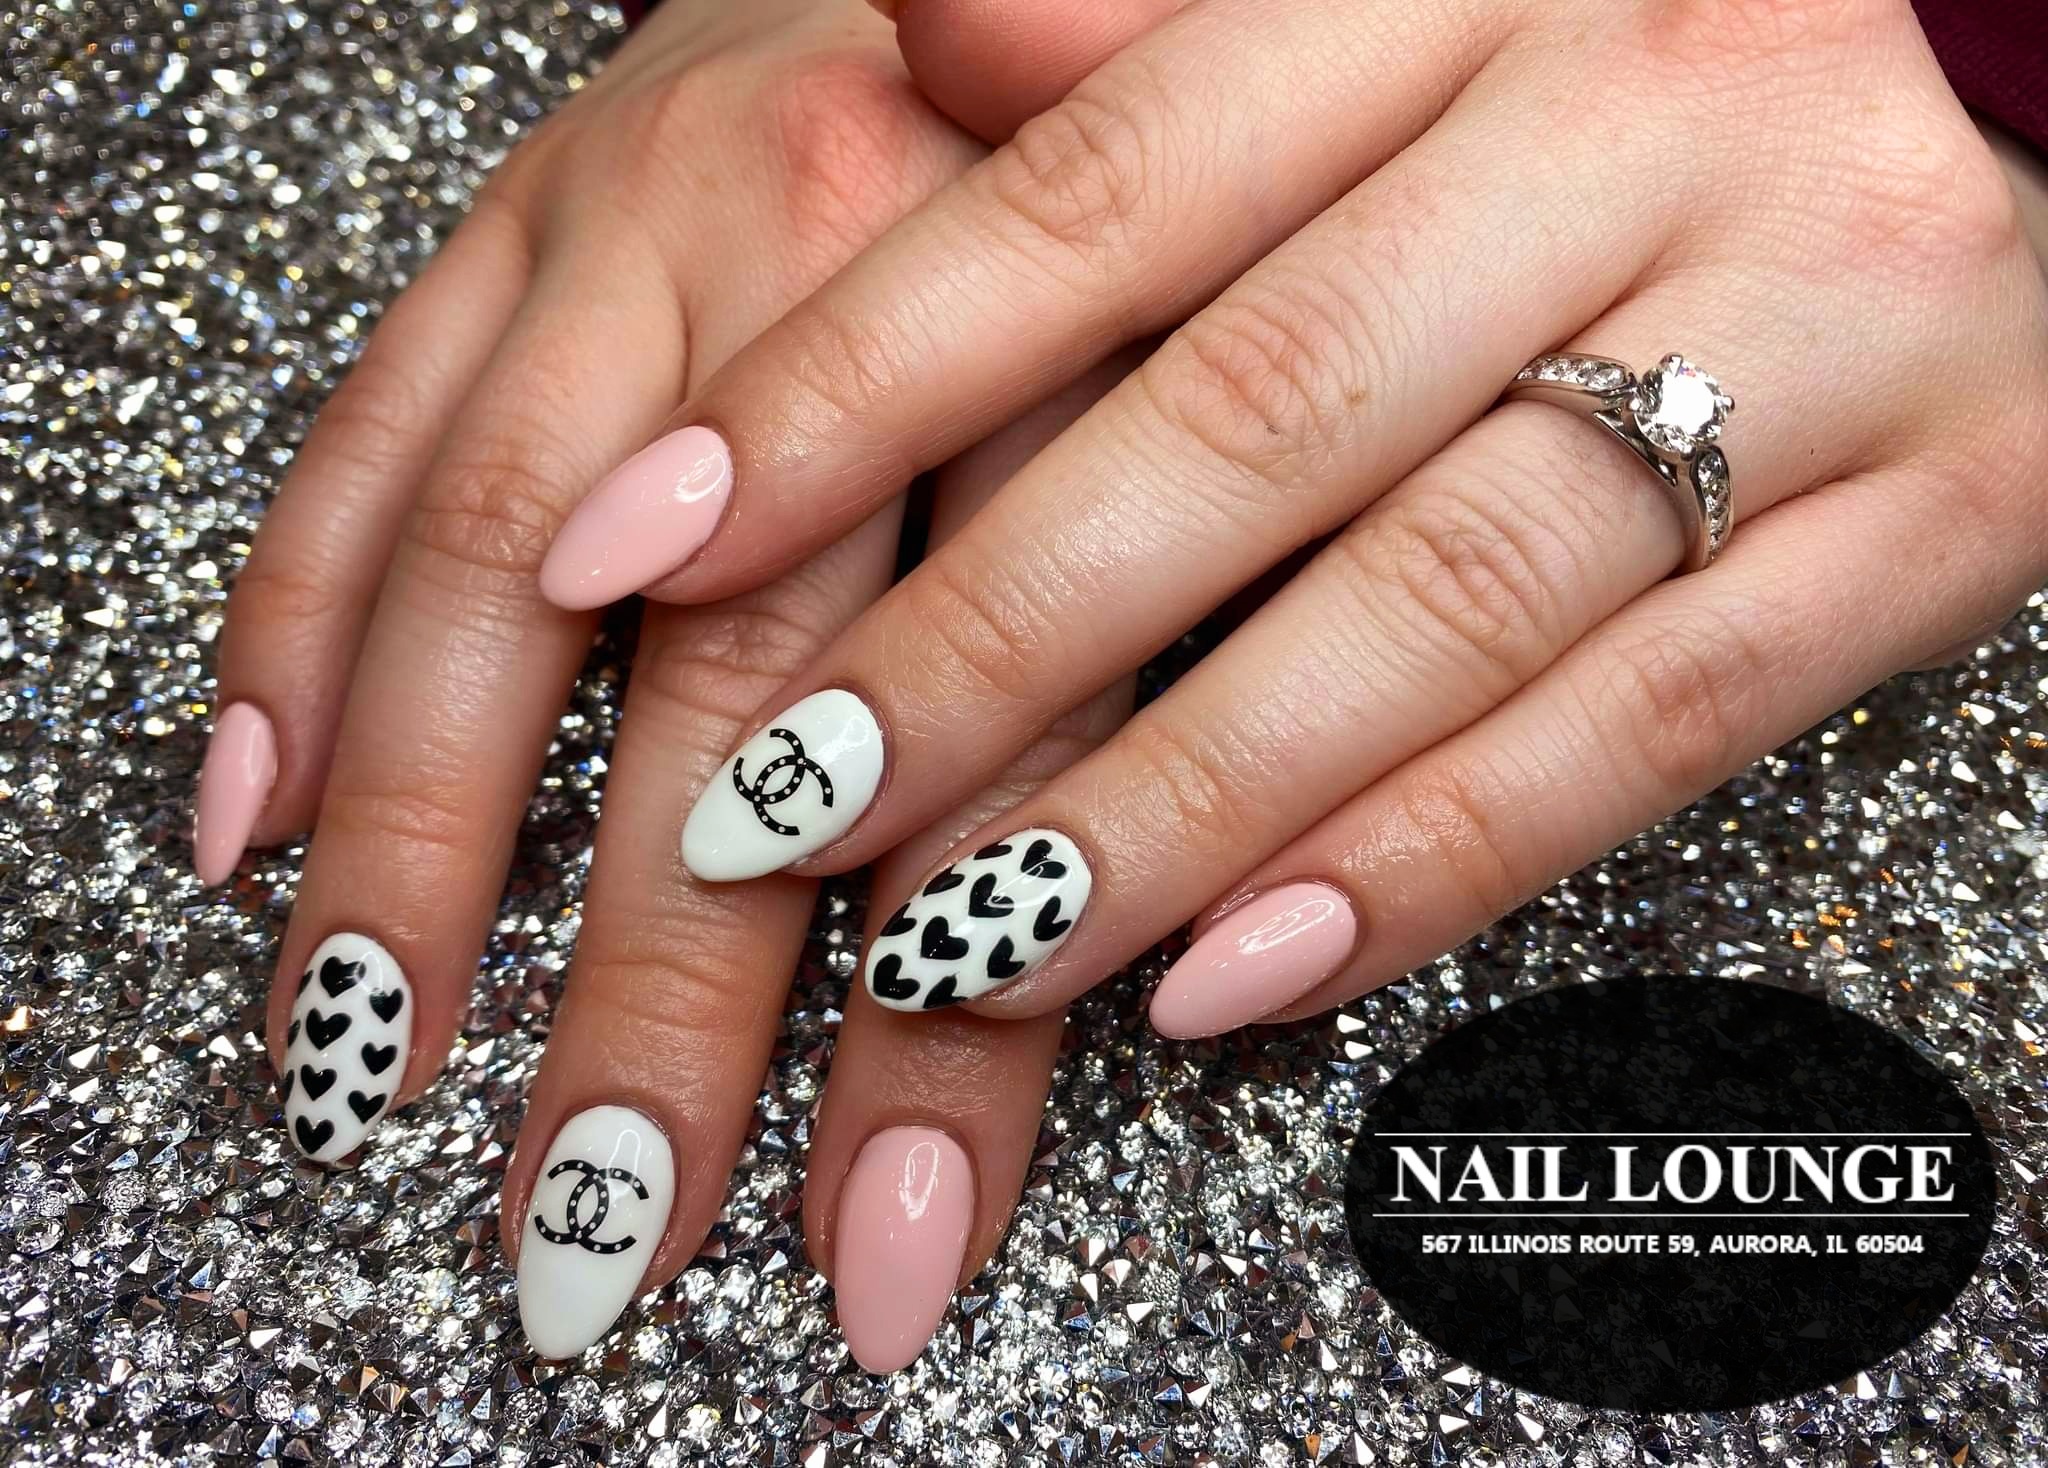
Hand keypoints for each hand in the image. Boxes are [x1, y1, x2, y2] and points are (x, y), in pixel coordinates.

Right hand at [194, 0, 1114, 1366]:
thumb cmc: (1130, 187)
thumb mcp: (1228, 375)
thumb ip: (1188, 625)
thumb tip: (1108, 961)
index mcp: (1092, 332)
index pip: (1005, 744)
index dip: (942, 1025)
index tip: (888, 1237)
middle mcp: (852, 263)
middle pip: (742, 683)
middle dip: (664, 988)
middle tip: (602, 1222)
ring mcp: (651, 226)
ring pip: (510, 565)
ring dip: (433, 843)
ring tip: (376, 1070)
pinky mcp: (510, 207)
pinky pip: (373, 428)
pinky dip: (301, 632)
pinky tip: (258, 822)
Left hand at [538, 0, 2047, 1030]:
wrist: (2041, 61)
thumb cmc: (1644, 39)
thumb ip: (1164, 27)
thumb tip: (921, 42)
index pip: (1098, 193)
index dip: (854, 379)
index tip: (639, 536)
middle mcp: (1634, 126)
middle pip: (1246, 424)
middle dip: (984, 644)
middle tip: (767, 811)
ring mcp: (1810, 329)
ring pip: (1433, 602)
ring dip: (1173, 798)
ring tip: (959, 948)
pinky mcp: (1937, 517)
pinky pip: (1648, 720)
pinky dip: (1426, 859)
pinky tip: (1228, 973)